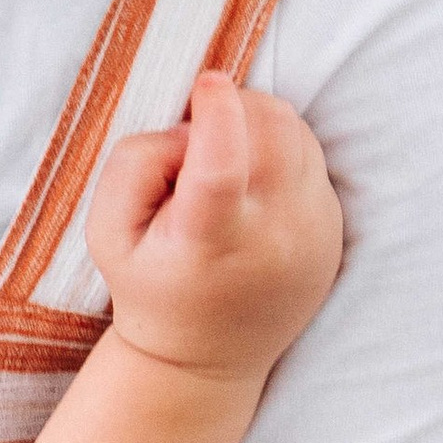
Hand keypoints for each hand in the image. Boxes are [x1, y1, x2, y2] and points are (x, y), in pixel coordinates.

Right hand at [85, 72, 343, 383]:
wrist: (205, 358)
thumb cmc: (149, 285)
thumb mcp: (107, 234)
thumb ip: (135, 164)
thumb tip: (191, 126)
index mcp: (209, 243)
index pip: (222, 162)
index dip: (217, 109)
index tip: (205, 84)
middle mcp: (273, 238)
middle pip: (272, 128)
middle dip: (234, 108)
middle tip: (199, 137)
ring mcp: (313, 234)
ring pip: (298, 133)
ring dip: (258, 124)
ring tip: (223, 161)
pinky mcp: (335, 229)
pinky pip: (312, 157)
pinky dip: (279, 152)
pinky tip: (251, 187)